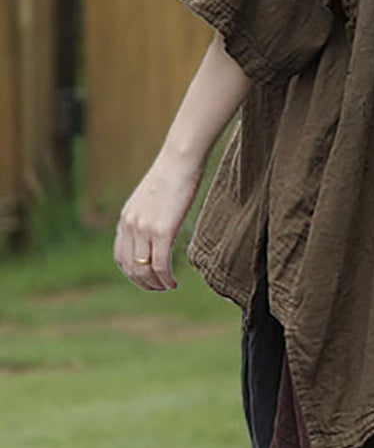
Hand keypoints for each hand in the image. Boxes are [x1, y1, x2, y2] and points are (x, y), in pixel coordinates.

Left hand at [113, 145, 205, 289]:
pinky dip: (165, 279)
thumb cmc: (172, 173)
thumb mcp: (152, 196)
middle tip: (158, 288)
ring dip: (154, 284)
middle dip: (143, 283)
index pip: (120, 256)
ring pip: (143, 270)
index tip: (147, 278)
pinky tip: (174, 283)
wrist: (179, 159)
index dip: (132, 272)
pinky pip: (160, 264)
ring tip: (167, 287)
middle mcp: (130, 226)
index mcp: (126, 218)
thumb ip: (149, 212)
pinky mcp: (162, 231)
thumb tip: (159, 221)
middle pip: (130, 267)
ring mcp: (144, 229)